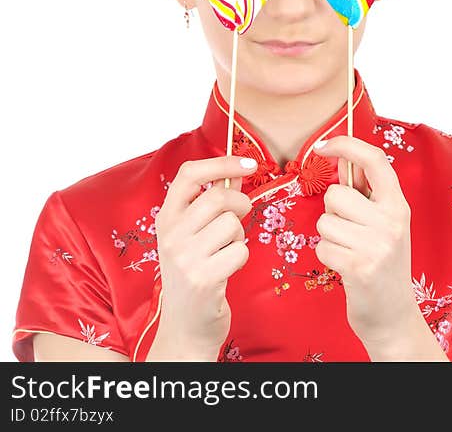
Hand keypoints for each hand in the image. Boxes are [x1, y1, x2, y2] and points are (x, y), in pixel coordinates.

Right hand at [149, 155, 257, 360]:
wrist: (185, 326)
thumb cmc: (195, 273)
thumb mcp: (193, 235)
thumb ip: (211, 203)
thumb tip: (238, 170)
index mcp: (166, 218)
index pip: (189, 174)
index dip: (222, 162)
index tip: (248, 163)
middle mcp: (170, 235)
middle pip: (219, 197)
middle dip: (240, 204)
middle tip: (239, 219)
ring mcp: (184, 257)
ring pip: (232, 224)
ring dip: (239, 236)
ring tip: (224, 252)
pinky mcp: (203, 278)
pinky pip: (240, 251)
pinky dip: (240, 258)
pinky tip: (226, 270)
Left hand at [312, 136, 417, 347]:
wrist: (394, 316)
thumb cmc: (383, 266)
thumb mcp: (385, 225)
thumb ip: (366, 195)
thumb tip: (341, 160)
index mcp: (398, 205)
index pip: (375, 160)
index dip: (346, 145)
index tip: (323, 145)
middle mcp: (392, 221)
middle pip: (337, 193)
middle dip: (333, 211)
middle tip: (350, 232)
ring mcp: (377, 244)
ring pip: (325, 220)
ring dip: (329, 237)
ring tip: (349, 252)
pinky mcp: (359, 266)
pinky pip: (322, 246)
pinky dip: (326, 257)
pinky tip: (345, 267)